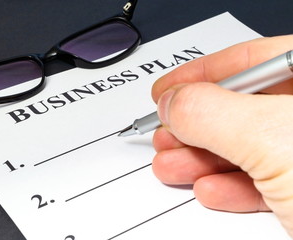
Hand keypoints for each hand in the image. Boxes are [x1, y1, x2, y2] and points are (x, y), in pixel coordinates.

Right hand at [151, 35, 292, 236]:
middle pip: (243, 108)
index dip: (199, 74)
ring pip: (249, 148)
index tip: (167, 90)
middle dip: (195, 124)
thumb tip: (173, 101)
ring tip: (173, 164)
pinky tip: (210, 189)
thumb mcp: (274, 138)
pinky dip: (231, 187)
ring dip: (203, 158)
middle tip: (166, 131)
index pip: (251, 60)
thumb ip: (210, 112)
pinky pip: (265, 181)